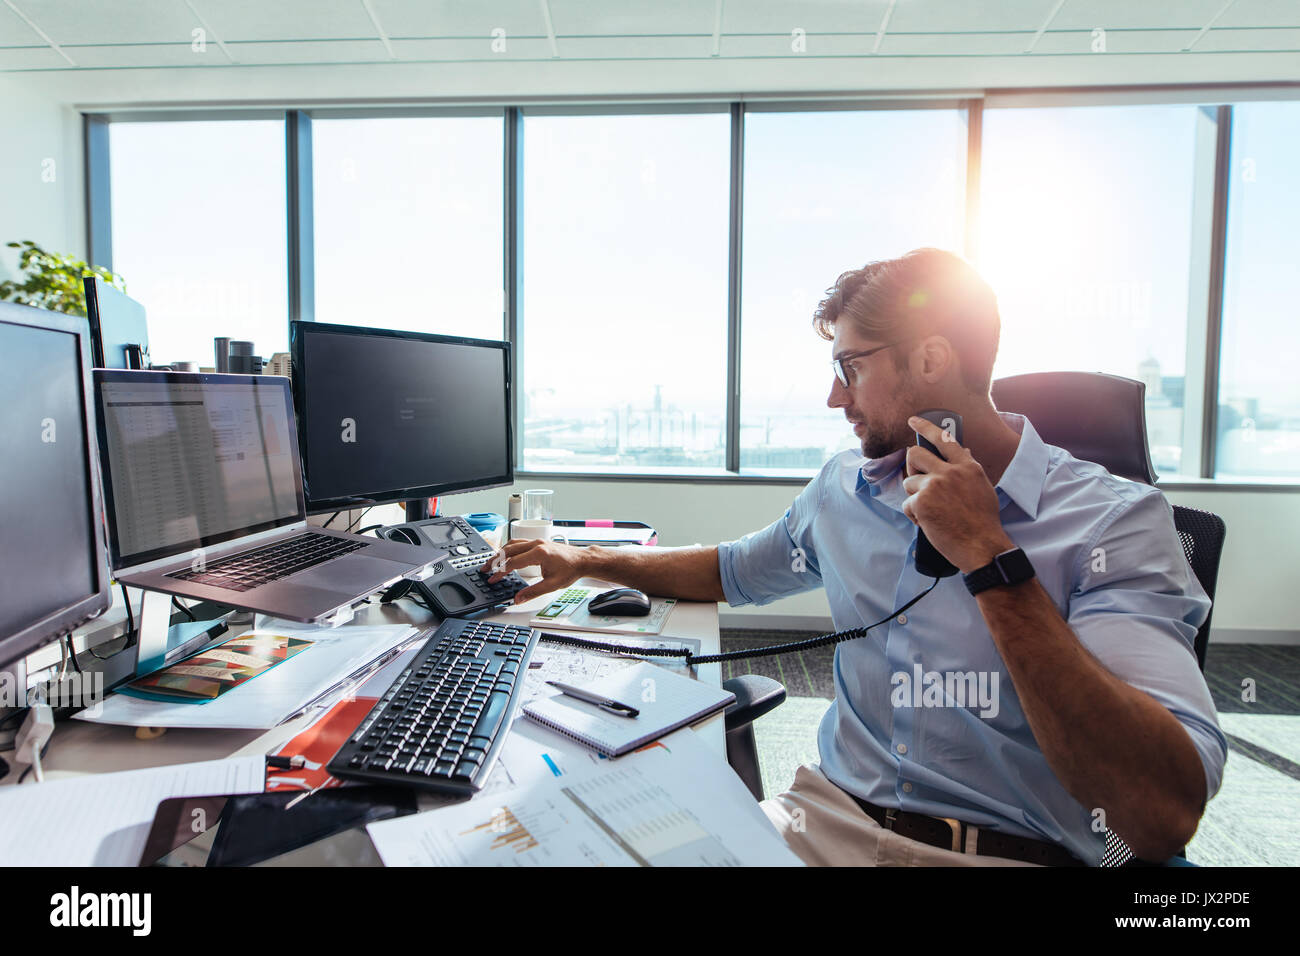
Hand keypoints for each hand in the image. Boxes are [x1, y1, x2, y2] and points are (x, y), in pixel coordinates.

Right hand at [482, 539, 587, 603]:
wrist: (582, 560)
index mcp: (539, 553)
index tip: (493, 580)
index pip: (512, 563)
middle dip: (494, 560)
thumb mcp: (552, 585)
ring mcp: (537, 541)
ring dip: (500, 553)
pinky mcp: (538, 542)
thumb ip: (533, 592)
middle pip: (508, 550)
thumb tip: (518, 599)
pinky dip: (508, 549)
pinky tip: (505, 555)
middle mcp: (536, 544)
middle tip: (484, 569)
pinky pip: (519, 543)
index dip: (500, 573)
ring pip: (512, 544)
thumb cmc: (571, 570)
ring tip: (491, 563)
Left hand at [901, 416, 1013, 573]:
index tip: (913, 421)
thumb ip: (968, 468)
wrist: (982, 546)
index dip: (925, 427)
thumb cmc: (983, 521)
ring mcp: (934, 485)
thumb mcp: (982, 487)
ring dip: (915, 497)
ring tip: (933, 511)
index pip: (944, 439)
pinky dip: (915, 515)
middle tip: (916, 479)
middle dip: (910, 466)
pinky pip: (907, 504)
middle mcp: (950, 471)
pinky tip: (930, 523)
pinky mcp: (922, 502)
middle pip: (915, 454)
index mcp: (967, 466)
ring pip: (909, 482)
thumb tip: (963, 450)